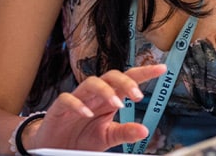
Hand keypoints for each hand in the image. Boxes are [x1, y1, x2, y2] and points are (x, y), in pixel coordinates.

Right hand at [28, 64, 166, 150]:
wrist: (53, 147)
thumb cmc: (81, 138)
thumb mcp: (107, 137)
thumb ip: (124, 132)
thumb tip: (145, 130)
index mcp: (109, 98)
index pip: (129, 79)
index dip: (145, 72)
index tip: (162, 69)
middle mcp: (95, 95)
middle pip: (112, 76)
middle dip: (127, 82)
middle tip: (138, 95)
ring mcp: (77, 98)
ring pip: (92, 82)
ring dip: (106, 91)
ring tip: (117, 104)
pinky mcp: (59, 108)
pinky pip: (67, 99)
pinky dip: (78, 105)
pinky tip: (87, 113)